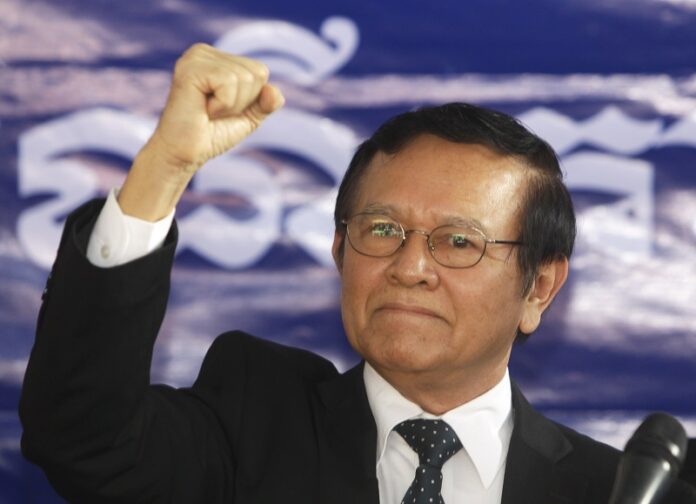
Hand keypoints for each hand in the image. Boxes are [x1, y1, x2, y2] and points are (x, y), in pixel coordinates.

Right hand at [119, 44, 284, 220]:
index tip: (223, 110)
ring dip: (231, 105)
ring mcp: (195, 57)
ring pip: (245, 77)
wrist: (184, 155)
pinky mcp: (190, 68)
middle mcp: (204, 52)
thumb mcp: (248, 117)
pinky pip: (229, 82)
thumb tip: (274, 91)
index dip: (250, 100)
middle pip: (256, 72)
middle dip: (242, 102)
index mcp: (217, 58)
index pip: (260, 71)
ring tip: (207, 111)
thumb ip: (267, 103)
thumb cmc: (212, 135)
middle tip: (214, 112)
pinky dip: (222, 104)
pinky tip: (202, 109)